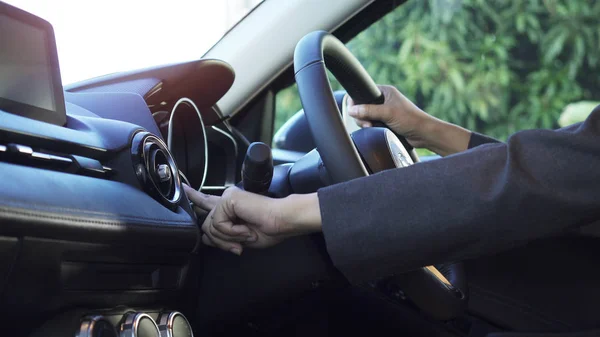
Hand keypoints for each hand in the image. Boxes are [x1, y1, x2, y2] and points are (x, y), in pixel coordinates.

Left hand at [184, 185, 321, 254]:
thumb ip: (221, 236)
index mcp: (231, 207)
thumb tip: (205, 238)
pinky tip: (245, 228)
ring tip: (247, 233)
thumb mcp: (240, 238)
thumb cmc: (269, 229)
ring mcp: (227, 198)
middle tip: (241, 239)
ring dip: (230, 237)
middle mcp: (227, 200)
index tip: (185, 189)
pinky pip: (219, 225)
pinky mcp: (228, 199)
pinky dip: (232, 232)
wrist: (282, 221)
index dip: (195, 198)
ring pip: (211, 228)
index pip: (208, 202)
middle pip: (207, 225)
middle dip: (221, 240)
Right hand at [347, 85, 432, 147]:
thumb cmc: (410, 119)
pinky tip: (376, 130)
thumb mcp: (387, 113)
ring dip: (366, 123)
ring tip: (373, 127)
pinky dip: (372, 127)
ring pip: (366, 116)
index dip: (356, 102)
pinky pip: (372, 123)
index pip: (362, 92)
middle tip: (368, 124)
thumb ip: (368, 110)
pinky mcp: (385, 121)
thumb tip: (351, 110)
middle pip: (362, 106)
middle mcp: (383, 100)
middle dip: (361, 116)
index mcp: (385, 92)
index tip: (355, 112)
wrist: (423, 134)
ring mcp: (384, 111)